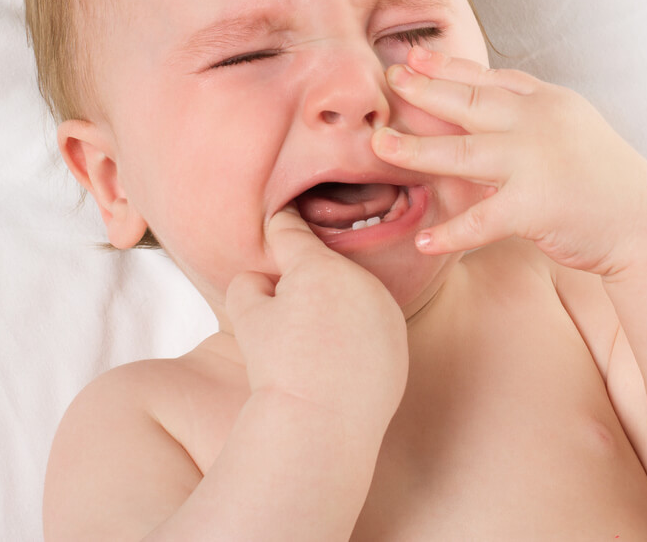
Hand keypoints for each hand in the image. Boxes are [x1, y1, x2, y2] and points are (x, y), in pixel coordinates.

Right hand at [224, 208, 407, 430]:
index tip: (276, 221)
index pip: (292, 231)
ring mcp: (385, 308)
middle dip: (305, 279)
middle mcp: (359, 278)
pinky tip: (337, 360)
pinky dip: (356, 332)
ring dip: (333, 304)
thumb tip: (264, 278)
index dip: (278, 227)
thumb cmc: (278, 370)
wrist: (323, 424)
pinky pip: (371, 323)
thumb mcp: (247, 318)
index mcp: (319, 266)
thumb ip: (249, 283)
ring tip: (312, 345)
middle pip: (324, 266)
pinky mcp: (399, 337)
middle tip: (286, 314)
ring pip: (350, 293)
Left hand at [372, 47, 646, 275]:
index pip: (489, 77)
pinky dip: (451, 234)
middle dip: (423, 89)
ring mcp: (537, 162)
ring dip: (416, 150)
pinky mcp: (537, 206)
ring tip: (379, 148)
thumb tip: (484, 101)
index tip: (413, 56)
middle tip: (387, 80)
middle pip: (468, 100)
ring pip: (463, 152)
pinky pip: (483, 221)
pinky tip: (424, 242)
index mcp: (547, 102)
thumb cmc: (605, 180)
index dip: (448, 65)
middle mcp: (539, 123)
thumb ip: (530, 113)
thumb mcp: (571, 129)